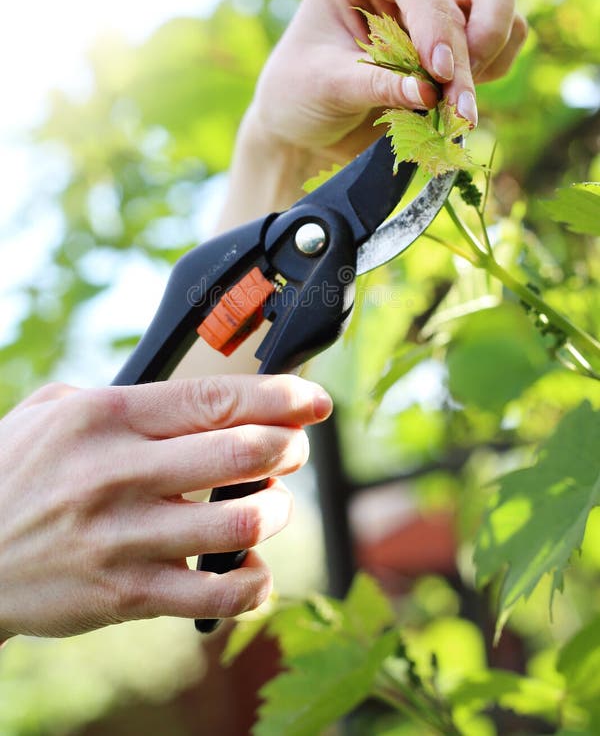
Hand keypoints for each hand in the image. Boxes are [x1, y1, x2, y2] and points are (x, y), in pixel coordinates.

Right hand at [0, 375, 330, 638]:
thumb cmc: (13, 472)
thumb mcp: (55, 411)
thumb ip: (125, 398)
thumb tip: (200, 399)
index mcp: (108, 417)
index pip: (216, 398)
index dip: (280, 397)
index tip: (313, 400)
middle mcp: (120, 473)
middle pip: (243, 453)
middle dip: (289, 448)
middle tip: (293, 449)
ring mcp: (124, 538)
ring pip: (240, 525)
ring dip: (277, 511)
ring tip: (272, 505)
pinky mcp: (126, 594)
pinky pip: (216, 595)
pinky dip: (252, 583)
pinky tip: (250, 568)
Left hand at [244, 0, 526, 166]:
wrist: (304, 126)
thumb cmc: (298, 94)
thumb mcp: (324, 87)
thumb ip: (373, 84)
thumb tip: (429, 92)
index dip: (434, 19)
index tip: (438, 71)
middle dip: (472, 47)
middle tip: (458, 105)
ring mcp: (435, 8)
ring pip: (500, 12)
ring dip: (485, 64)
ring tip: (455, 114)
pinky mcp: (455, 42)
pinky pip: (502, 45)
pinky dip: (488, 76)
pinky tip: (454, 108)